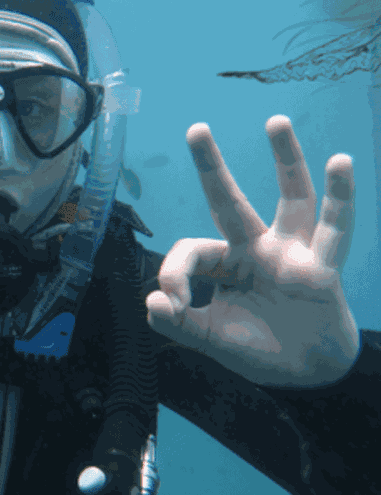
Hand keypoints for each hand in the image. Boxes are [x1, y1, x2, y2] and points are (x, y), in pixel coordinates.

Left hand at [146, 115, 359, 387]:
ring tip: (275, 120)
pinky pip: (333, 229)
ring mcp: (290, 253)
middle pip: (229, 201)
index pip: (191, 250)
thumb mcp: (210, 340)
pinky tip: (341, 161)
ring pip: (290, 198)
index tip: (173, 304)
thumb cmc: (257, 350)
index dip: (174, 272)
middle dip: (211, 166)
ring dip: (285, 160)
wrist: (306, 374)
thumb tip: (152, 300)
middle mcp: (256, 249)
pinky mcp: (321, 268)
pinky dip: (340, 198)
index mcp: (224, 263)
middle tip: (195, 128)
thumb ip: (179, 324)